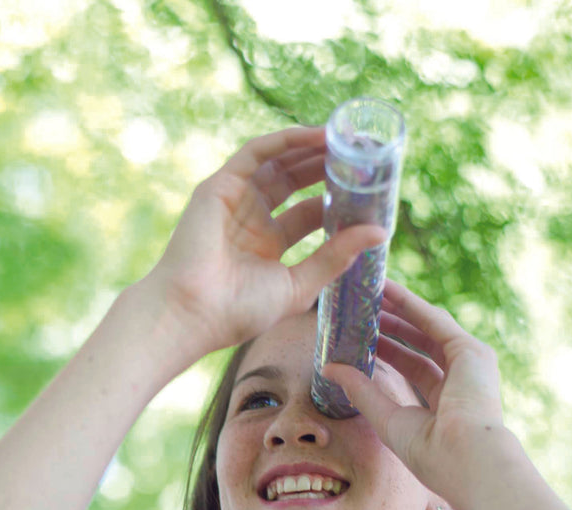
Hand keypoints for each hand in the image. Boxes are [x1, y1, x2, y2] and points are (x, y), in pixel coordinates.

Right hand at [141, 127, 385, 359]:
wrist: (191, 312)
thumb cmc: (239, 311)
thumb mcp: (299, 286)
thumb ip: (336, 257)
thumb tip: (380, 232)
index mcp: (268, 246)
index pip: (309, 211)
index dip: (337, 198)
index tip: (368, 187)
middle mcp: (251, 219)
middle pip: (295, 181)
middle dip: (327, 165)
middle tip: (362, 152)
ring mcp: (234, 200)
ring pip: (279, 162)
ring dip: (311, 147)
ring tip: (346, 138)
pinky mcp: (220, 186)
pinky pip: (257, 153)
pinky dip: (286, 140)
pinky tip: (316, 135)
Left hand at [323, 280, 510, 509]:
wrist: (463, 459)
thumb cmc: (430, 452)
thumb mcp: (387, 417)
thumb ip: (361, 391)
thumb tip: (329, 368)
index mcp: (447, 400)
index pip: (413, 365)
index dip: (387, 349)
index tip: (363, 336)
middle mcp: (462, 377)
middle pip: (420, 341)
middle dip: (392, 323)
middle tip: (364, 309)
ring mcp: (470, 362)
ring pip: (427, 325)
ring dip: (399, 306)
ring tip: (372, 291)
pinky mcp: (470, 350)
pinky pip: (433, 319)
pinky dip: (410, 303)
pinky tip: (388, 290)